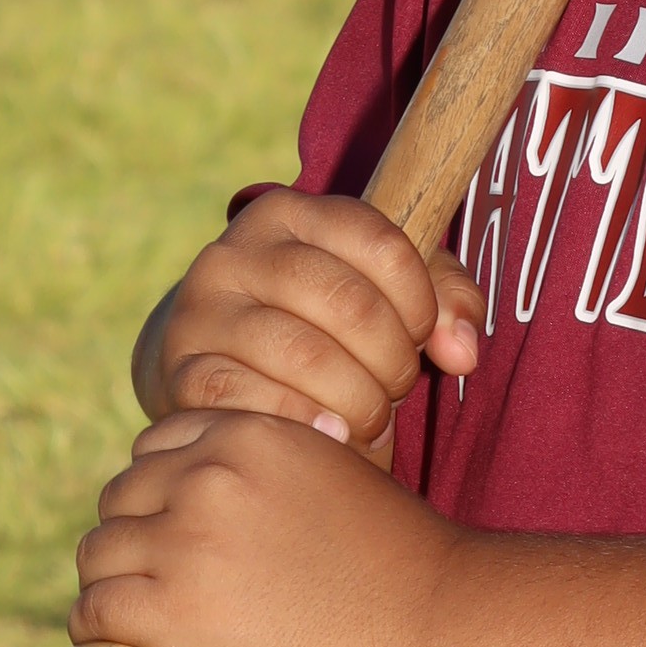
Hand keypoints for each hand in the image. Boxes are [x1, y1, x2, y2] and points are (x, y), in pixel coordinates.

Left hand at [71, 409, 452, 646]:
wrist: (441, 627)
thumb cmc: (408, 568)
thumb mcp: (343, 479)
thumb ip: (295, 473)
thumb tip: (265, 512)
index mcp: (252, 434)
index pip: (157, 448)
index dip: (160, 494)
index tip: (176, 537)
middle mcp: (209, 475)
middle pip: (121, 498)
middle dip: (134, 539)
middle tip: (162, 589)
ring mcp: (187, 540)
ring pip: (99, 554)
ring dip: (111, 586)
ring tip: (140, 623)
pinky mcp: (174, 610)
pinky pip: (96, 611)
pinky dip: (97, 633)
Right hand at [146, 190, 481, 452]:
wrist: (213, 360)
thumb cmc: (318, 322)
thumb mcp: (384, 290)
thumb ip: (445, 300)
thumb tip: (463, 351)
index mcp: (288, 213)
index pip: (381, 243)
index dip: (421, 301)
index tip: (423, 336)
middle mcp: (234, 252)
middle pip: (348, 303)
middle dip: (393, 360)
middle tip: (396, 389)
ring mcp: (201, 313)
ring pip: (305, 355)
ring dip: (359, 400)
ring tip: (369, 417)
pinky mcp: (182, 373)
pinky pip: (255, 401)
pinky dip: (306, 424)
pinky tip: (331, 433)